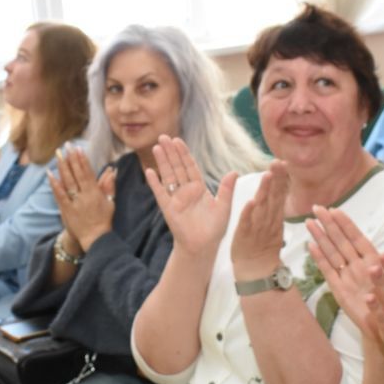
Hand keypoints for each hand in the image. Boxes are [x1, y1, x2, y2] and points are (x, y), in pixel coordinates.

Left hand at [49, 147, 115, 250]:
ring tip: (58, 154)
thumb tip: (112, 171)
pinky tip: (50, 173)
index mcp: (95, 193)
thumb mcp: (110, 202)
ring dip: (62, 167)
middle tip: (67, 145)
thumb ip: (109, 186)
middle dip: (71, 158)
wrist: (95, 238)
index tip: (78, 148)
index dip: (82, 160)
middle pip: (76, 174)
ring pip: (67, 182)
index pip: (87, 172)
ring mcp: (74, 202)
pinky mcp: (66, 209)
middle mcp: (84, 196)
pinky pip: (59, 194)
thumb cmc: (104, 220)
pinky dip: (54, 184)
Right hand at [145, 135, 236, 256]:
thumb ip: (227, 189)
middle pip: (177, 167)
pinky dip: (155, 183)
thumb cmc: (214, 229)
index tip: (178, 140)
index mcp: (199, 188)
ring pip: (168, 176)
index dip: (184, 153)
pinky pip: (160, 193)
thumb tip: (234, 172)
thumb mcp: (224, 207)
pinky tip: (149, 171)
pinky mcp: (168, 208)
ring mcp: (175, 198)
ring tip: (157, 147)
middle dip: (170, 152)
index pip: (190, 166)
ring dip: (162, 162)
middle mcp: (186, 191)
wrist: (203, 247)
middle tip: (163, 136)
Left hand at [231, 161, 288, 280]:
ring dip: (265, 191)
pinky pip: (247, 223)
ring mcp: (258, 228)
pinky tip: (250, 201)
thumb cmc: (263, 246)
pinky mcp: (245, 236)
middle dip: (276, 179)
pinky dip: (249, 213)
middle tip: (278, 162)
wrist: (257, 270)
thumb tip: (279, 189)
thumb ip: (275, 206)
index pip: (279, 194)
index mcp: (275, 217)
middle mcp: (268, 220)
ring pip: (262, 206)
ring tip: (267, 175)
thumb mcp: (274, 225)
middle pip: (274, 197)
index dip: (281, 178)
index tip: (283, 162)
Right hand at [306, 205, 383, 337]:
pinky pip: (328, 271)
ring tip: (309, 222)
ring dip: (320, 237)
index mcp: (373, 261)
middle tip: (316, 208)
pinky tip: (312, 246)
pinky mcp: (339, 290)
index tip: (335, 209)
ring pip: (332, 253)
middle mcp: (357, 266)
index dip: (346, 224)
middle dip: (328, 224)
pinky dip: (320, 259)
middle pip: (340, 241)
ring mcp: (347, 277)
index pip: (357, 237)